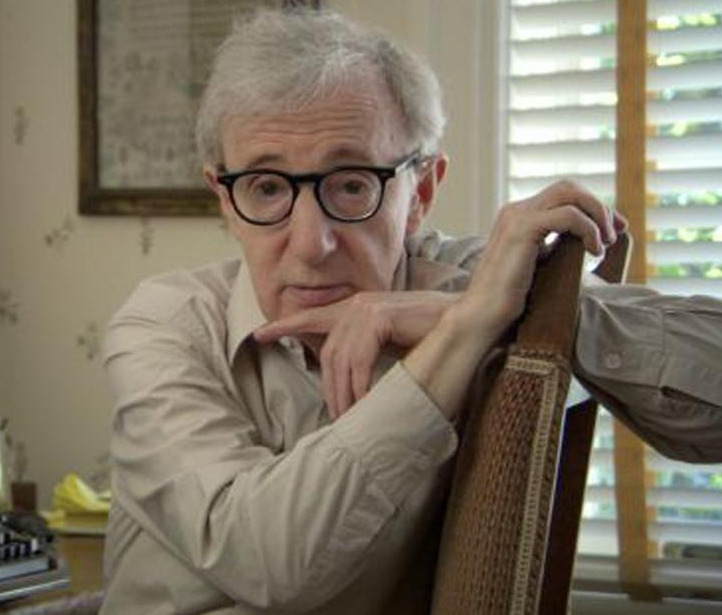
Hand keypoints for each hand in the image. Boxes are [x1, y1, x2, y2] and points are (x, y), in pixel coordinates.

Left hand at [254, 291, 456, 418]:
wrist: (463, 318)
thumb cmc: (431, 334)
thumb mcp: (390, 343)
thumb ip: (365, 352)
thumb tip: (348, 381)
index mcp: (356, 308)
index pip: (312, 317)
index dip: (285, 326)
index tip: (259, 335)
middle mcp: (356, 304)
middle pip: (327, 354)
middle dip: (328, 389)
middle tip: (336, 417)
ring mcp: (366, 309)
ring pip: (341, 361)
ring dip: (345, 393)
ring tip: (351, 416)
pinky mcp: (378, 318)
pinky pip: (359, 361)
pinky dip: (360, 385)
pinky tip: (364, 402)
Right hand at [463, 179, 625, 341]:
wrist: (481, 316)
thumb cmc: (508, 301)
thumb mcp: (540, 266)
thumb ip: (557, 249)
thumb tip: (587, 242)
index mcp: (518, 217)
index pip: (563, 195)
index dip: (593, 209)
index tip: (613, 232)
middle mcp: (516, 211)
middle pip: (568, 187)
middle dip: (599, 206)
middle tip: (616, 233)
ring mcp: (517, 217)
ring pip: (570, 193)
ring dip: (597, 214)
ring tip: (606, 243)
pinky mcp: (522, 230)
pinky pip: (568, 215)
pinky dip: (589, 229)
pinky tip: (594, 251)